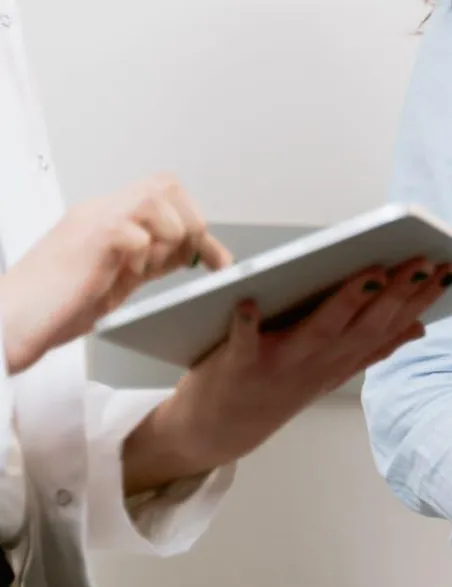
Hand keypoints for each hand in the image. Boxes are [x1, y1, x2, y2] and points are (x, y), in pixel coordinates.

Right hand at [0, 175, 230, 373]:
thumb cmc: (56, 305)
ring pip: (157, 201)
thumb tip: (195, 254)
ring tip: (146, 270)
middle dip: (190, 226)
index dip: (197, 223)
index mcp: (108, 217)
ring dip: (168, 240)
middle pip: (167, 185)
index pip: (167, 195)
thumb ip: (152, 259)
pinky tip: (125, 276)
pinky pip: (136, 233)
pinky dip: (144, 258)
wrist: (9, 321)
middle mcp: (101, 210)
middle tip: (182, 263)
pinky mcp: (90, 240)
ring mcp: (93, 221)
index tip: (215, 261)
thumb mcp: (118, 277)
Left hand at [122, 258, 451, 493]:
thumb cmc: (273, 390)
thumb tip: (419, 327)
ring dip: (347, 302)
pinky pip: (242, 344)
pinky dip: (245, 325)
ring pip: (321, 331)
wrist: (216, 432)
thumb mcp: (331, 372)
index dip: (421, 301)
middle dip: (398, 293)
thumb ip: (371, 348)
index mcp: (341, 361)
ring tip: (373, 273)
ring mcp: (280, 365)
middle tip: (423, 261)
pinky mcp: (237, 366)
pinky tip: (248, 300)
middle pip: (365, 325)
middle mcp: (318, 364)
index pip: (390, 327)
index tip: (447, 272)